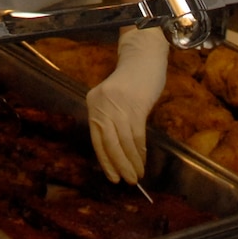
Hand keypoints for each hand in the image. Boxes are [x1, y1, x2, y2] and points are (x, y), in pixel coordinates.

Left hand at [86, 26, 168, 183]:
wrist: (144, 57)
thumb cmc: (132, 81)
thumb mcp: (113, 100)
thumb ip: (112, 121)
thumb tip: (117, 153)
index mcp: (93, 104)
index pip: (97, 140)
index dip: (106, 161)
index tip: (113, 177)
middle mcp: (101, 105)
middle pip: (109, 143)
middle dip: (119, 165)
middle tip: (128, 181)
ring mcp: (118, 105)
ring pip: (124, 141)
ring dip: (132, 161)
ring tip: (138, 174)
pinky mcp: (135, 105)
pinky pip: (137, 134)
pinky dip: (140, 150)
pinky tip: (143, 159)